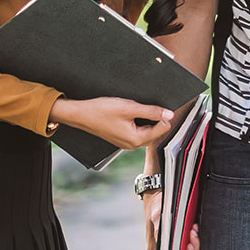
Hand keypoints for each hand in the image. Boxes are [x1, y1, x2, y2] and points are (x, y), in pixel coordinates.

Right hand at [51, 96, 173, 149]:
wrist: (81, 114)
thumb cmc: (101, 111)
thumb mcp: (129, 107)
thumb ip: (151, 111)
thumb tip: (169, 114)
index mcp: (136, 140)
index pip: (163, 128)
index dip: (163, 115)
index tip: (157, 106)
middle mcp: (133, 144)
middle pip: (156, 130)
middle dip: (154, 117)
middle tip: (143, 106)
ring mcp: (127, 142)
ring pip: (146, 129)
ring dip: (145, 118)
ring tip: (133, 109)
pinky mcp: (122, 137)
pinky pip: (137, 130)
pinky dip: (137, 121)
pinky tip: (129, 113)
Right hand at [141, 192, 201, 249]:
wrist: (158, 196)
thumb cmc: (157, 207)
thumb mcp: (157, 216)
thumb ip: (160, 230)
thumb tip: (166, 242)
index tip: (190, 245)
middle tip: (193, 234)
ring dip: (197, 246)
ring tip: (193, 229)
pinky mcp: (180, 244)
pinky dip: (196, 241)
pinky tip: (194, 229)